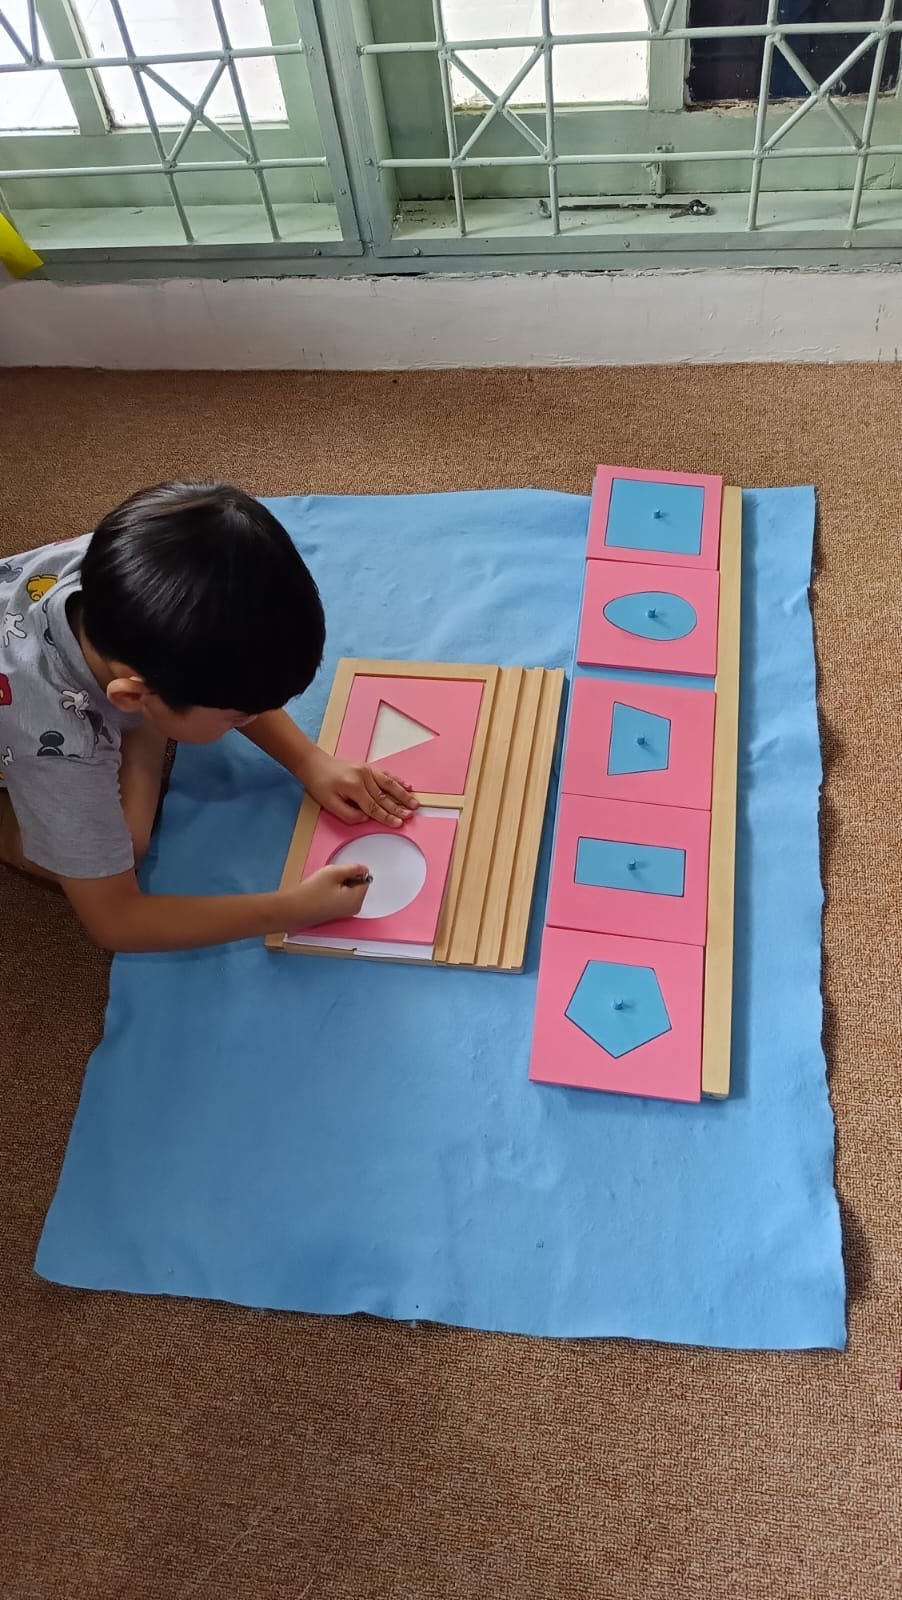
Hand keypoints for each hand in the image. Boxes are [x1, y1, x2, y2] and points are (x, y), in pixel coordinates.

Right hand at [281, 863, 370, 929]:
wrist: (294, 909)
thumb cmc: (312, 892)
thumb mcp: (334, 872)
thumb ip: (353, 868)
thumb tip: (364, 868)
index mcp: (357, 900)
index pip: (365, 879)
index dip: (353, 873)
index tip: (339, 875)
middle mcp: (355, 908)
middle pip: (358, 885)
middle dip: (347, 879)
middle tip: (330, 880)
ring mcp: (346, 912)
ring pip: (349, 890)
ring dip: (340, 884)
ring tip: (325, 887)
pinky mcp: (337, 913)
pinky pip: (342, 897)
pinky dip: (335, 892)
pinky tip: (323, 893)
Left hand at [303, 749, 417, 827]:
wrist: (314, 763)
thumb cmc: (320, 784)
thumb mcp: (329, 804)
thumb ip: (348, 814)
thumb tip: (365, 818)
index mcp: (354, 787)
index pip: (373, 806)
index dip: (387, 817)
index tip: (398, 823)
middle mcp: (363, 777)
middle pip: (384, 796)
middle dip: (399, 807)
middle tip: (410, 816)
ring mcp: (367, 770)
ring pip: (389, 784)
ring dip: (403, 794)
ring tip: (414, 803)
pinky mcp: (367, 767)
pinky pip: (386, 775)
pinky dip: (398, 781)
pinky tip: (407, 786)